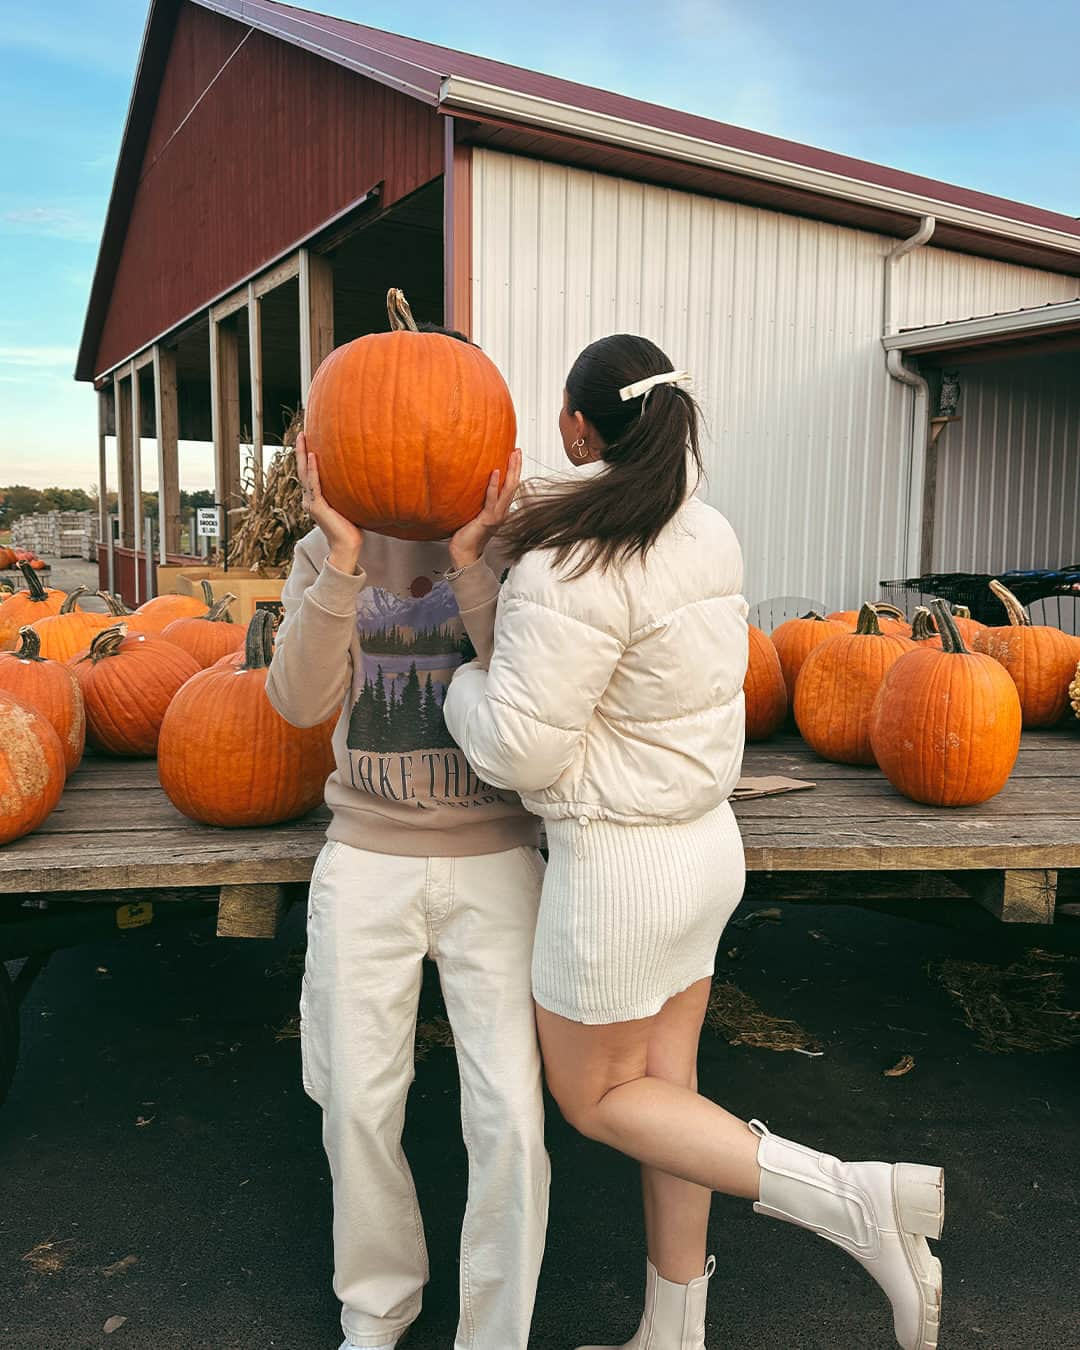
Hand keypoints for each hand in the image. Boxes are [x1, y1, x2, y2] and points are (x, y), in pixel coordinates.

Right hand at [296, 432, 362, 573]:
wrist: (347, 546)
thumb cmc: (351, 528)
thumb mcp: (349, 504)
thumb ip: (349, 491)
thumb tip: (364, 476)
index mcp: (315, 498)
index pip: (309, 473)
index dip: (307, 457)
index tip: (309, 440)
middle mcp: (310, 499)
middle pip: (302, 470)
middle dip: (300, 450)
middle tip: (301, 432)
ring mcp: (312, 503)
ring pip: (304, 474)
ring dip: (302, 454)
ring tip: (303, 438)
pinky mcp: (317, 507)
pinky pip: (314, 484)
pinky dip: (312, 470)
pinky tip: (312, 456)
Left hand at [449, 449, 521, 569]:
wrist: (464, 553)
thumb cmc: (467, 535)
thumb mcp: (474, 512)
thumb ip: (477, 500)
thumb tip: (470, 483)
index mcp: (500, 510)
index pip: (510, 486)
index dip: (514, 470)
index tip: (514, 456)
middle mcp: (502, 512)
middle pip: (513, 485)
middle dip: (516, 466)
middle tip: (517, 451)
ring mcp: (497, 515)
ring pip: (508, 490)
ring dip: (511, 471)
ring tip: (512, 456)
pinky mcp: (487, 519)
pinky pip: (492, 499)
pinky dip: (495, 485)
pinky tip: (496, 472)